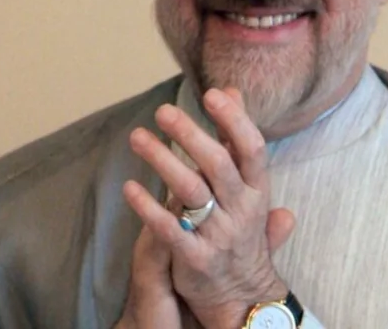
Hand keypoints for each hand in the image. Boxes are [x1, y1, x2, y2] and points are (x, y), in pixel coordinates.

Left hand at [123, 87, 295, 328]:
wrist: (242, 295)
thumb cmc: (241, 231)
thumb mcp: (249, 187)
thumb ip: (237, 141)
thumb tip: (232, 92)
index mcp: (258, 189)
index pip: (252, 148)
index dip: (234, 120)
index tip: (212, 94)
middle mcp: (242, 209)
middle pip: (218, 165)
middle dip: (190, 134)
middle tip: (163, 112)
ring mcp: (220, 235)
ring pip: (192, 192)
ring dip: (163, 161)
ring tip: (137, 138)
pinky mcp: (196, 259)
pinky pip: (170, 229)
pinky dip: (148, 207)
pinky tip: (130, 187)